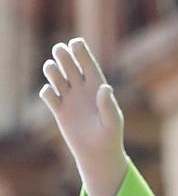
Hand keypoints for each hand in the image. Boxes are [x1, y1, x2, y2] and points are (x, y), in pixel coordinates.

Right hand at [40, 38, 127, 195]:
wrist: (98, 153)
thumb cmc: (111, 134)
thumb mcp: (113, 120)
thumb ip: (108, 104)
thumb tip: (104, 88)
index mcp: (98, 86)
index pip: (89, 65)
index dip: (82, 53)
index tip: (76, 42)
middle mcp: (83, 90)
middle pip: (72, 68)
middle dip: (65, 57)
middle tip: (59, 48)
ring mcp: (70, 100)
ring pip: (59, 79)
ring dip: (53, 72)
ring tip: (50, 66)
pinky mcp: (60, 112)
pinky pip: (51, 98)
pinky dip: (47, 92)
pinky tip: (49, 92)